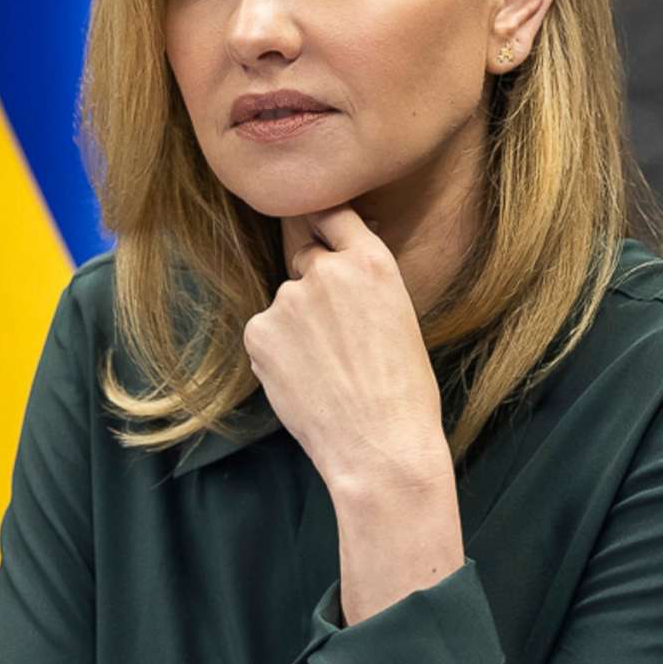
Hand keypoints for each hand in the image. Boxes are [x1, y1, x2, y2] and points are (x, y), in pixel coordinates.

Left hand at [244, 206, 452, 498]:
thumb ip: (361, 283)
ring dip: (295, 327)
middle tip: (334, 337)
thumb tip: (326, 267)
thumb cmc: (403, 393)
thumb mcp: (398, 316)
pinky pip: (265, 334)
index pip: (334, 215)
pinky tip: (304, 383)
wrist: (380, 448)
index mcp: (372, 261)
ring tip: (326, 373)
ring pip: (284, 304)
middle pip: (305, 259)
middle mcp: (326, 269)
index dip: (322, 222)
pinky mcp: (259, 331)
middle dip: (313, 286)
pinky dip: (277, 354)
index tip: (313, 226)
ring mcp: (287, 299)